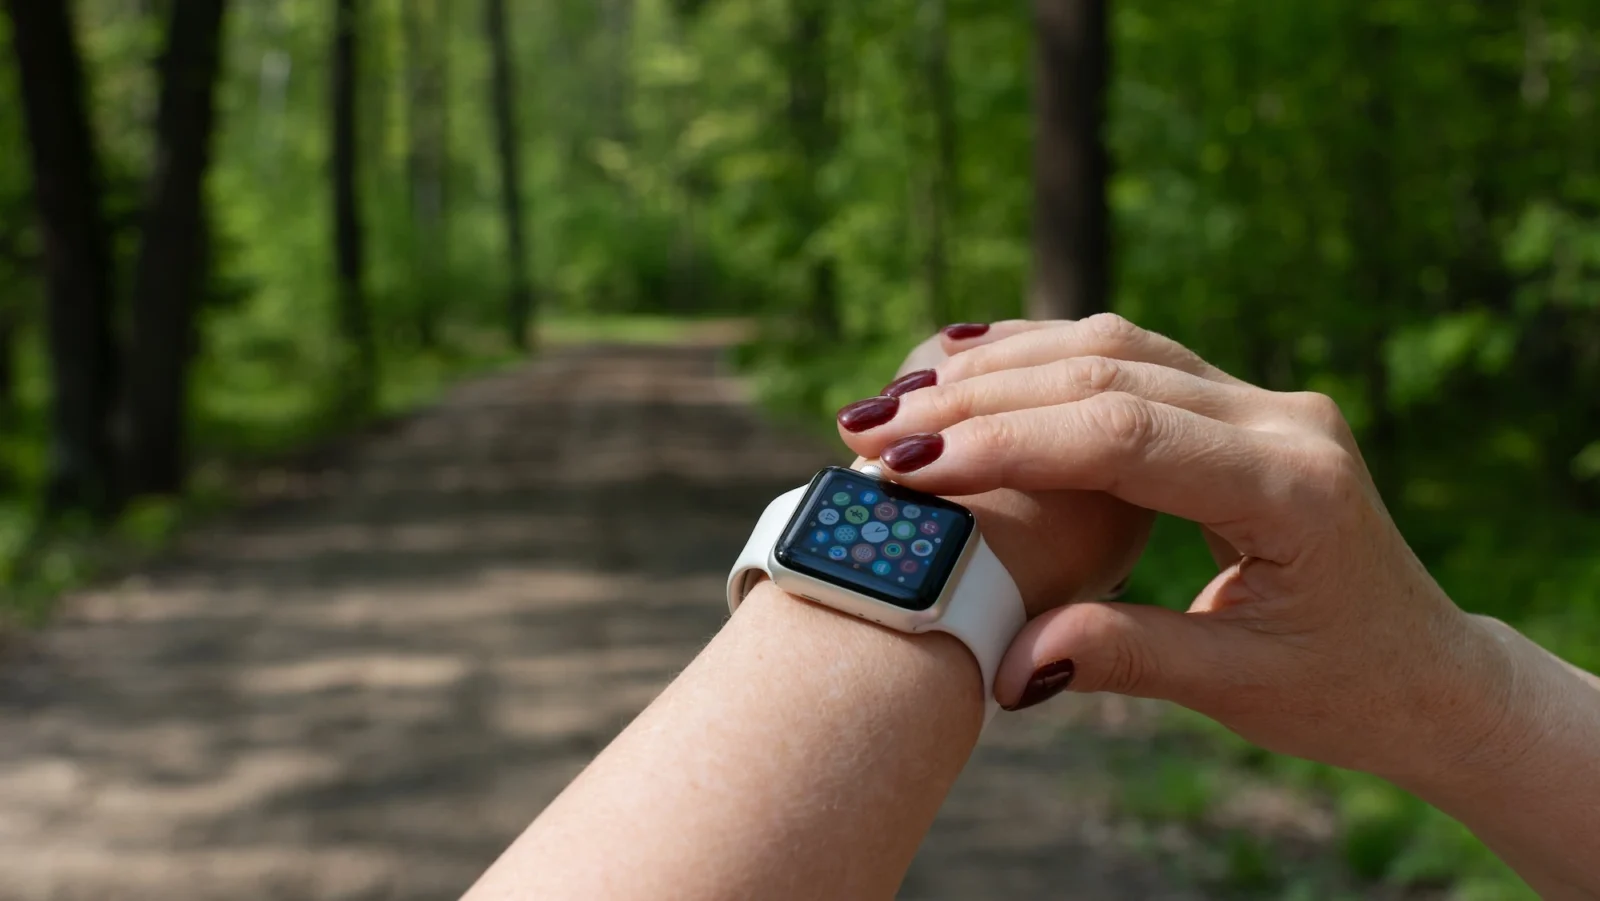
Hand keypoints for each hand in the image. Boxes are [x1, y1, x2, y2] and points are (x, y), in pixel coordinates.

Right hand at [838, 316, 1513, 785]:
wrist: (1420, 667)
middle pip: (1107, 375)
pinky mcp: (1237, 402)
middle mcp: (1282, 419)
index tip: (906, 470)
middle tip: (869, 430)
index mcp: (1292, 485)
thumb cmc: (1339, 688)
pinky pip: (1128, 358)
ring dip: (998, 367)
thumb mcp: (1235, 685)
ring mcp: (1262, 400)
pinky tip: (966, 364)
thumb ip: (1124, 656)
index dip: (1005, 445)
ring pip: (1111, 347)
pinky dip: (1040, 359)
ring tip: (897, 399)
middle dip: (978, 400)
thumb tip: (1003, 662)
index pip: (1122, 437)